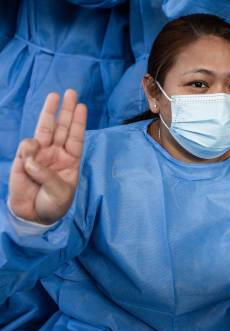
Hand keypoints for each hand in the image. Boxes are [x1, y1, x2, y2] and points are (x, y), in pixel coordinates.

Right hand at [9, 90, 86, 224]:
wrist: (33, 216)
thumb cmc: (53, 204)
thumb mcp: (59, 192)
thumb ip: (47, 175)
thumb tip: (31, 159)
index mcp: (70, 161)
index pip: (76, 137)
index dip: (78, 122)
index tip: (82, 106)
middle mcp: (56, 154)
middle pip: (62, 127)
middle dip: (66, 110)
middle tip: (71, 92)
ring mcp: (40, 155)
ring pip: (45, 129)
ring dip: (49, 112)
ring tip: (54, 95)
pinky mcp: (24, 159)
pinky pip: (27, 147)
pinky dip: (30, 149)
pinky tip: (31, 160)